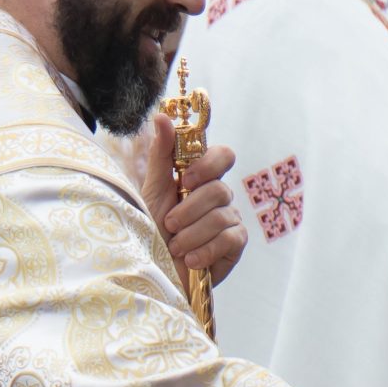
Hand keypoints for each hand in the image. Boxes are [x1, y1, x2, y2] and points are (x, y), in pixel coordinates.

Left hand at [142, 113, 248, 284]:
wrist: (153, 271)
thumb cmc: (151, 230)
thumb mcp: (152, 191)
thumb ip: (161, 155)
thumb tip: (161, 116)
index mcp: (202, 179)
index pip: (224, 156)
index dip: (208, 165)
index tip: (185, 180)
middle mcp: (220, 197)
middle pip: (219, 190)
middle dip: (188, 210)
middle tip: (169, 224)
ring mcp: (231, 220)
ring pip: (221, 217)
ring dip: (191, 235)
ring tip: (175, 246)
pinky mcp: (236, 246)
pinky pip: (230, 239)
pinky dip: (206, 251)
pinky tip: (191, 260)